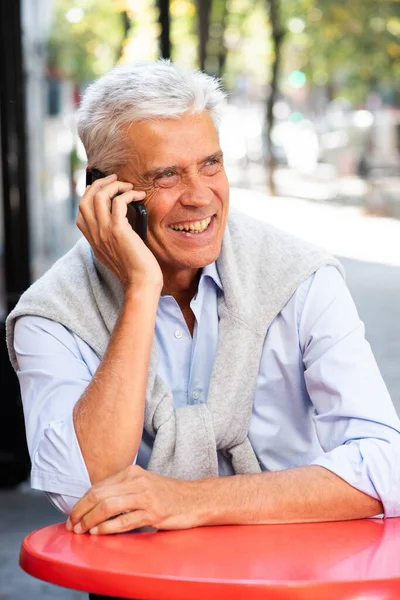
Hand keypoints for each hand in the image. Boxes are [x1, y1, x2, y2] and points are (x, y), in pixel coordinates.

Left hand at [66, 466, 201, 534]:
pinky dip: (107, 528)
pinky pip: (124, 521)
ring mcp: (145, 496)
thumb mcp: (142, 484)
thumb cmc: (167, 494)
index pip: (98, 486)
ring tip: (81, 531)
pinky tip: (98, 533)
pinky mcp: (153, 513)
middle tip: (72, 525)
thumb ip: (121, 488)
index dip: (81, 502)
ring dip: (90, 521)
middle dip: (81, 512)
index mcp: (131, 472)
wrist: (194, 499)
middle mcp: (137, 481)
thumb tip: (94, 503)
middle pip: (99, 495)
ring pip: (108, 507)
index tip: (73, 515)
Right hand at [77, 174, 162, 290]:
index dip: (88, 195)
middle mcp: (95, 235)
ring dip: (114, 185)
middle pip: (85, 199)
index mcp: (93, 240)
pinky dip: (128, 194)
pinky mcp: (118, 230)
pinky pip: (118, 202)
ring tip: (128, 186)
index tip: (102, 187)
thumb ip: (112, 237)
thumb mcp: (117, 252)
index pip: (81, 212)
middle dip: (98, 184)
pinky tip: (138, 195)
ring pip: (98, 196)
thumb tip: (121, 219)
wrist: (141, 283)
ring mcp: (104, 232)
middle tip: (114, 179)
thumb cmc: (136, 269)